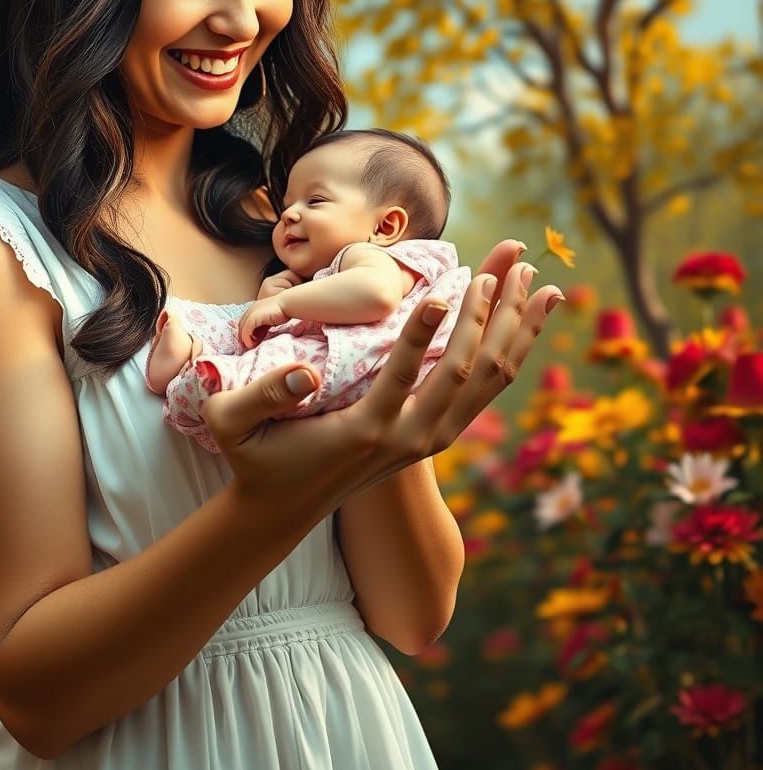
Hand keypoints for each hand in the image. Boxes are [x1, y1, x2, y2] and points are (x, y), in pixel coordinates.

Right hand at [200, 239, 563, 514]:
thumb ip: (261, 395)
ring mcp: (426, 441)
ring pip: (486, 383)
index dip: (421, 334)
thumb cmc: (255, 457)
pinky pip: (483, 393)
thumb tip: (301, 370)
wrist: (283, 509)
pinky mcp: (433, 438)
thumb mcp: (233, 425)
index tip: (442, 291)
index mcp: (363, 431)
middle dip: (490, 314)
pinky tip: (522, 322)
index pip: (400, 377)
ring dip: (514, 330)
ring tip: (536, 281)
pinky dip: (507, 354)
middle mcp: (407, 438)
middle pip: (464, 373)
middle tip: (507, 260)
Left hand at [237, 296, 290, 348]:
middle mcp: (251, 310)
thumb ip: (263, 328)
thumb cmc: (282, 312)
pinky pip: (246, 330)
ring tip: (249, 347)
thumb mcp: (269, 321)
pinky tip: (251, 344)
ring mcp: (251, 312)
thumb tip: (258, 339)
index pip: (245, 323)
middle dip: (243, 337)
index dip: (246, 333)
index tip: (250, 342)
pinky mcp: (253, 317)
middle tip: (247, 347)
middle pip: (241, 326)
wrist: (288, 304)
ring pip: (242, 328)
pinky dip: (246, 338)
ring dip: (244, 339)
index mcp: (254, 309)